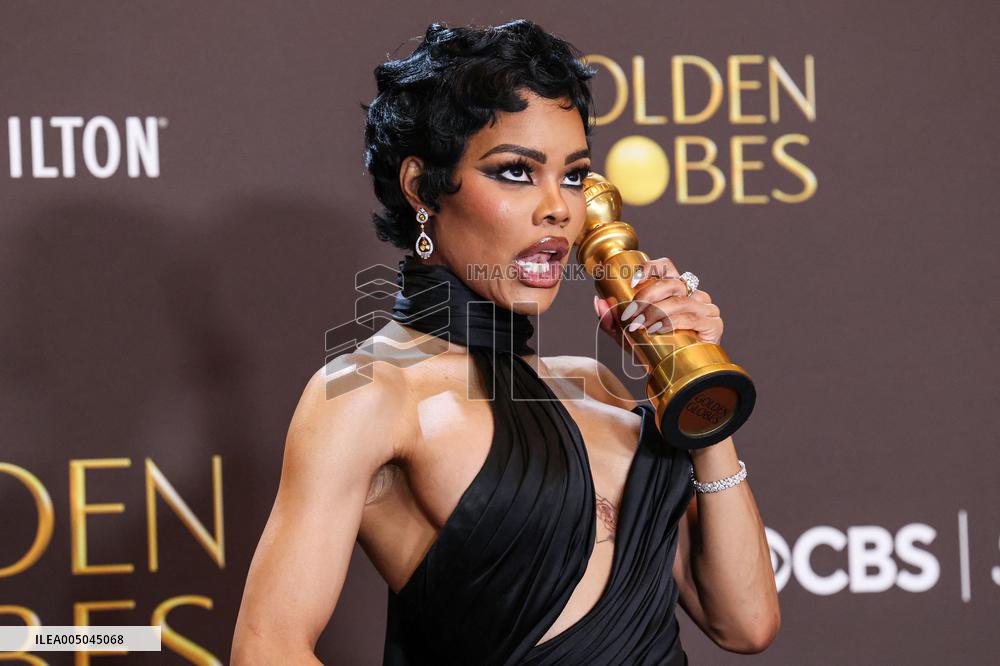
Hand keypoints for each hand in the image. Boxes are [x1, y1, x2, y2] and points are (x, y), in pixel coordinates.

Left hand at [592, 257, 722, 346]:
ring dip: (656, 311)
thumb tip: (598, 302)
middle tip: (631, 312)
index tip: (633, 282)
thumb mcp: (627, 335)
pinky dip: (672, 322)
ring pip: (680, 301)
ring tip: (640, 324)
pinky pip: (693, 318)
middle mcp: (693, 294)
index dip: (651, 268)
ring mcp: (706, 308)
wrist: (677, 376)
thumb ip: (612, 320)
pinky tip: (657, 329)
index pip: (666, 267)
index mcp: (675, 289)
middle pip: (672, 283)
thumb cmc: (654, 350)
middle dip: (648, 296)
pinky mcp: (714, 324)